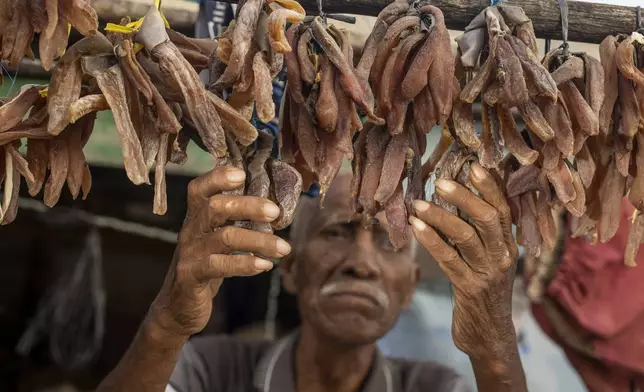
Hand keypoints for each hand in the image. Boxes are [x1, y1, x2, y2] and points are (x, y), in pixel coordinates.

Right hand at [148, 166, 291, 337]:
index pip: (199, 189)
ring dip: (259, 241)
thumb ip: (236, 222)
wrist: (179, 307)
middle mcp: (191, 230)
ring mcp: (190, 253)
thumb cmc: (207, 266)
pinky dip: (246, 264)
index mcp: (197, 217)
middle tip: (275, 212)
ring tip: (284, 248)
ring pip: (225, 237)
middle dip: (249, 206)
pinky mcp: (192, 276)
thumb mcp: (218, 240)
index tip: (241, 174)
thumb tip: (272, 208)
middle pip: (215, 207)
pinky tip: (266, 266)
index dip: (217, 178)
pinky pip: (220, 266)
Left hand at [410, 163, 518, 360]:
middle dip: (464, 196)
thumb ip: (479, 236)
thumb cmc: (484, 294)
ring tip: (417, 204)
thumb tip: (458, 202)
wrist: (490, 338)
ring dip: (439, 216)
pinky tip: (415, 227)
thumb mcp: (488, 262)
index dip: (490, 187)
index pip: (502, 209)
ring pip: (466, 236)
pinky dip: (430, 240)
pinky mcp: (470, 288)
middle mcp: (502, 256)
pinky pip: (448, 258)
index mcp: (507, 246)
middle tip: (441, 181)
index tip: (472, 167)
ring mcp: (487, 273)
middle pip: (487, 217)